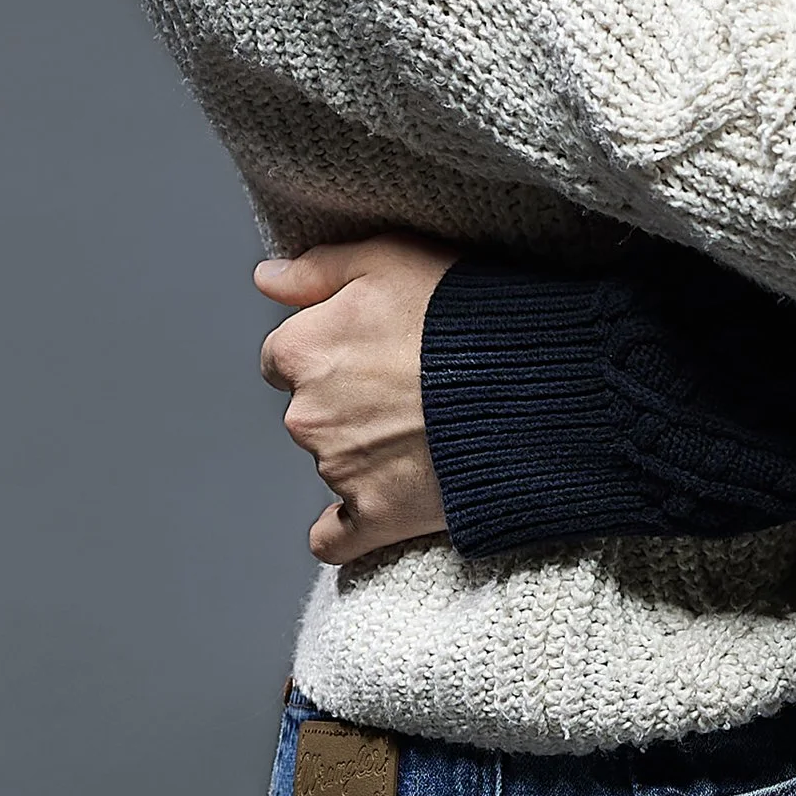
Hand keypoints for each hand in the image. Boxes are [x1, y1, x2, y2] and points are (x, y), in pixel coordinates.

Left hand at [255, 234, 455, 564]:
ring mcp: (340, 470)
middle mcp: (308, 414)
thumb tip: (268, 277)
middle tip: (405, 383)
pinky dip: (348, 527)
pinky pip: (337, 537)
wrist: (528, 385)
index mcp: (303, 351)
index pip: (284, 356)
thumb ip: (319, 268)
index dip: (328, 347)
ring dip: (364, 448)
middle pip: (309, 408)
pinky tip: (371, 509)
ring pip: (332, 459)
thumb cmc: (462, 313)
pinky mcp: (377, 515)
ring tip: (426, 425)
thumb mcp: (390, 257)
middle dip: (346, 399)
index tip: (366, 346)